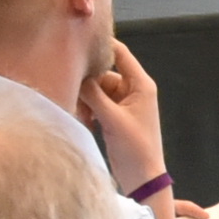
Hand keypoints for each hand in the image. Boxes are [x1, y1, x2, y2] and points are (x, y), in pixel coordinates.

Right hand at [77, 37, 169, 193]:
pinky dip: (88, 111)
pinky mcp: (115, 115)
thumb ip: (93, 94)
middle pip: (102, 74)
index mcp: (140, 84)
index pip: (120, 53)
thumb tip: (76, 74)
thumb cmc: (135, 149)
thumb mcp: (112, 119)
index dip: (101, 45)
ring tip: (83, 118)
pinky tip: (86, 123)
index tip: (78, 40)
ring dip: (86, 101)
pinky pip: (96, 104)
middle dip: (87, 86)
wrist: (142, 178)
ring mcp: (123, 103)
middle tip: (76, 100)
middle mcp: (133, 89)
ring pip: (96, 90)